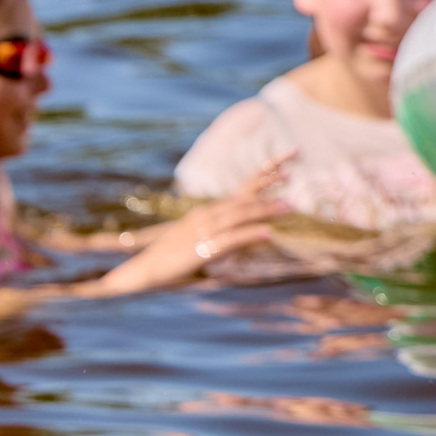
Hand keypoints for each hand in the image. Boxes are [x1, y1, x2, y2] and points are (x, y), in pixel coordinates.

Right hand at [84, 164, 287, 296]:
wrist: (143, 270)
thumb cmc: (171, 258)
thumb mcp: (200, 241)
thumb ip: (225, 235)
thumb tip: (253, 235)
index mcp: (206, 212)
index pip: (240, 189)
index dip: (264, 175)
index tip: (287, 164)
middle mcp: (205, 217)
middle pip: (242, 199)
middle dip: (269, 189)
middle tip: (293, 180)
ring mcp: (202, 232)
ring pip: (239, 216)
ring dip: (264, 210)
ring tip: (289, 207)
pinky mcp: (200, 250)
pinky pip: (230, 240)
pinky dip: (249, 235)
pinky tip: (268, 234)